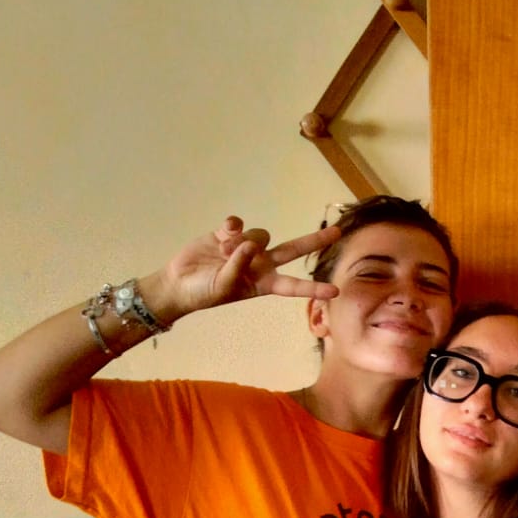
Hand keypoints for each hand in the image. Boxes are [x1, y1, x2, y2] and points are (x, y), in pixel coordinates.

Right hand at [146, 216, 342, 324]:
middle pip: (293, 249)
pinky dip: (232, 227)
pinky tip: (222, 233)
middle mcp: (261, 264)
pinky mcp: (230, 234)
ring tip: (222, 253)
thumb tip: (249, 245)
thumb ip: (237, 267)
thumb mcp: (222, 287)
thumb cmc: (203, 292)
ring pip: (260, 234)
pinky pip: (239, 224)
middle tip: (338, 232)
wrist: (179, 282)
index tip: (335, 292)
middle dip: (314, 241)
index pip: (293, 285)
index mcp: (263, 283)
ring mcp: (247, 247)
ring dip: (242, 241)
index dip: (313, 288)